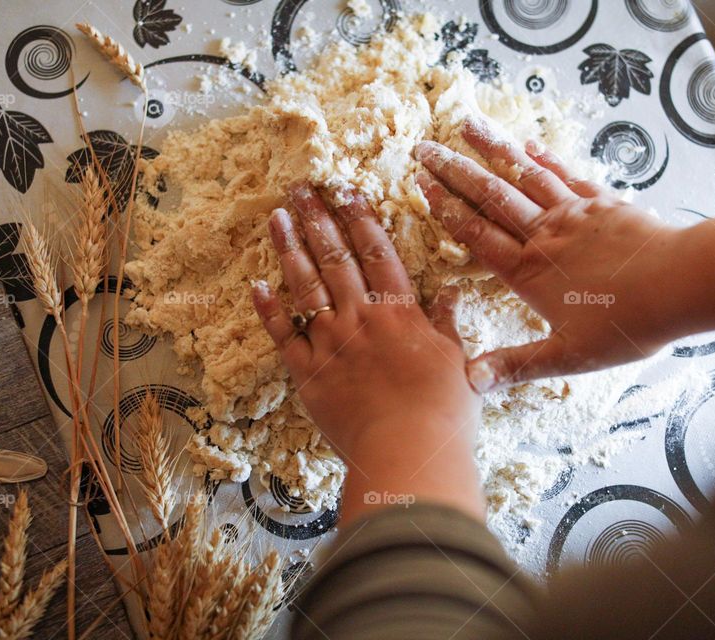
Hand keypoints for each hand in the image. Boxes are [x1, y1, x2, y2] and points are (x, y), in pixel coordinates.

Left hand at [251, 183, 484, 522]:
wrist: (407, 453)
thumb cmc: (443, 412)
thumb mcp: (458, 361)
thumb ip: (448, 324)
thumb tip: (450, 291)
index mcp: (399, 312)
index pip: (377, 253)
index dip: (360, 219)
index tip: (345, 190)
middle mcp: (360, 318)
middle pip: (335, 259)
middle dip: (318, 220)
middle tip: (301, 187)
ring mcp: (330, 344)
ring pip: (305, 286)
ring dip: (290, 248)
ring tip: (277, 216)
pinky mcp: (308, 374)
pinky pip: (283, 336)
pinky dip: (269, 309)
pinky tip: (256, 284)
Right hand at [415, 117, 684, 392]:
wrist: (682, 284)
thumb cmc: (626, 324)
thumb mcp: (568, 356)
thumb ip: (516, 365)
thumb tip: (469, 381)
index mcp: (528, 272)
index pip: (474, 233)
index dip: (444, 208)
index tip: (420, 183)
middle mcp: (544, 235)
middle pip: (490, 196)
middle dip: (454, 170)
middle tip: (424, 147)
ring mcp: (573, 214)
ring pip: (524, 175)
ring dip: (493, 149)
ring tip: (467, 125)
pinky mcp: (603, 203)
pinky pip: (565, 175)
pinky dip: (544, 159)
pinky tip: (529, 145)